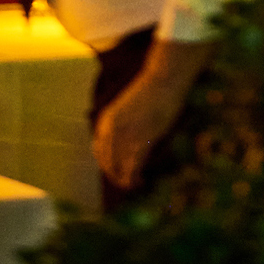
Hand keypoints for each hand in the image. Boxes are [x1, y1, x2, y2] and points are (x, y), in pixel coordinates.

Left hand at [91, 42, 207, 190]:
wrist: (164, 79)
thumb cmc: (151, 92)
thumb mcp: (130, 110)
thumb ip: (123, 127)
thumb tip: (125, 145)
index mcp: (105, 121)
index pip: (100, 153)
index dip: (109, 166)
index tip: (119, 172)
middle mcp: (110, 130)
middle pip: (107, 164)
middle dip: (116, 177)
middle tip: (130, 182)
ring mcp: (124, 135)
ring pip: (117, 169)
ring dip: (125, 181)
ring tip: (135, 184)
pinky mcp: (140, 139)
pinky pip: (132, 167)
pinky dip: (134, 178)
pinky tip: (140, 180)